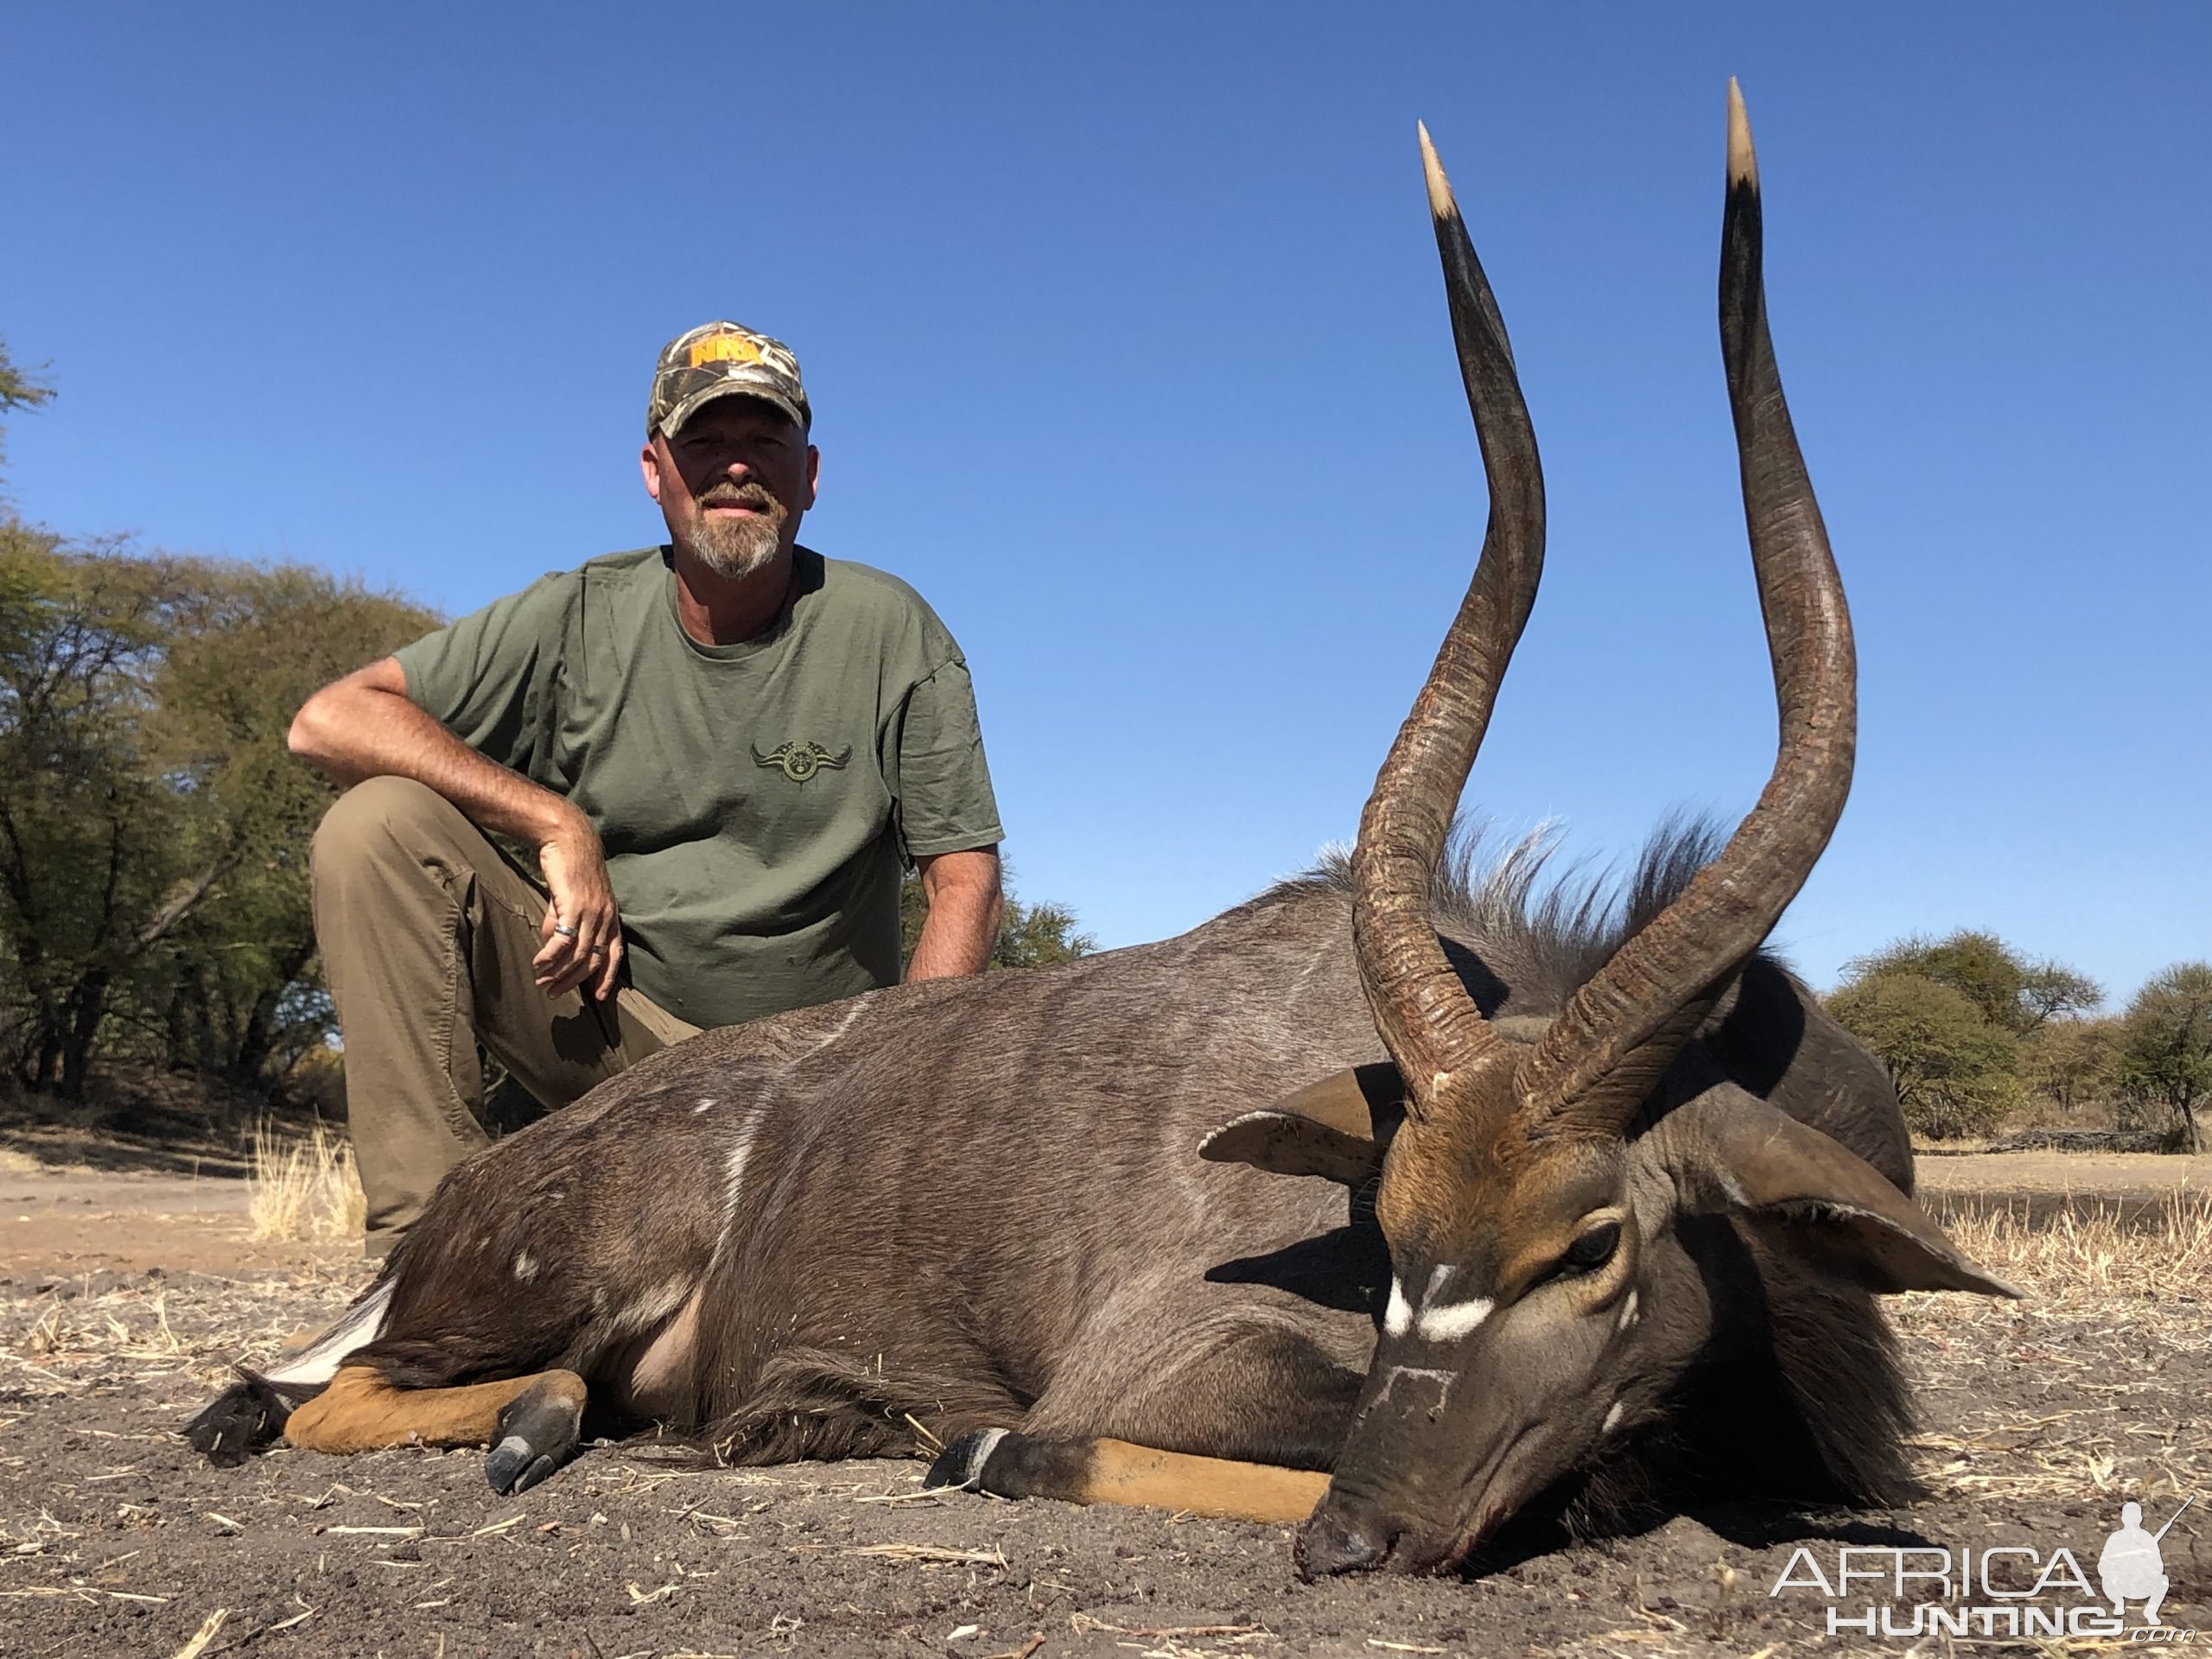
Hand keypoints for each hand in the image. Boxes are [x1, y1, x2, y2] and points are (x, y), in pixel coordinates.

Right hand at [534, 812, 623, 1000]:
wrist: (568, 839)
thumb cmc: (570, 868)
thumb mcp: (571, 900)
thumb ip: (563, 924)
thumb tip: (552, 948)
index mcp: (611, 917)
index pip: (614, 954)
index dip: (607, 978)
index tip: (597, 997)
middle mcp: (606, 917)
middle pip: (593, 960)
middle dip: (572, 980)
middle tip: (553, 993)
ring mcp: (592, 912)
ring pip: (578, 954)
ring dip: (558, 972)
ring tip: (542, 982)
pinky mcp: (575, 905)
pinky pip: (563, 940)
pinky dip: (550, 956)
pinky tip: (538, 964)